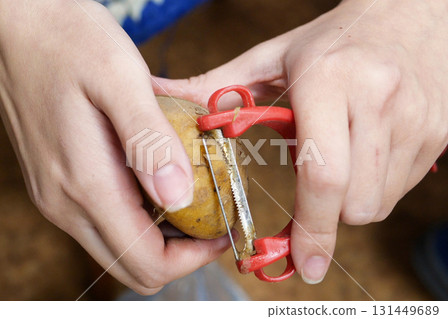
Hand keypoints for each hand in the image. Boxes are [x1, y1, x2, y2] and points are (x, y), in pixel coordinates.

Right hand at [0, 0, 231, 293]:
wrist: (17, 25)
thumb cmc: (67, 40)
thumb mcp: (119, 79)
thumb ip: (149, 142)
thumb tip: (179, 196)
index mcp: (86, 185)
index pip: (147, 261)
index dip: (194, 257)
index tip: (223, 230)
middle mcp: (67, 203)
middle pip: (135, 266)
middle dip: (182, 253)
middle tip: (213, 217)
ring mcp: (60, 196)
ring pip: (122, 246)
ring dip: (164, 235)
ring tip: (194, 196)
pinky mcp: (60, 183)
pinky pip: (108, 220)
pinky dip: (142, 215)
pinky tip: (160, 178)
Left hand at [154, 0, 447, 283]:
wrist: (411, 17)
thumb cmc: (334, 41)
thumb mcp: (273, 56)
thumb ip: (218, 86)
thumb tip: (163, 96)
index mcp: (328, 79)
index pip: (322, 173)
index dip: (311, 229)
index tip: (302, 264)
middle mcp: (378, 100)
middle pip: (354, 203)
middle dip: (326, 216)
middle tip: (312, 196)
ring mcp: (416, 119)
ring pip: (378, 203)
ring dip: (349, 201)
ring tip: (340, 162)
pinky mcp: (438, 133)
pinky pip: (401, 190)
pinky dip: (375, 188)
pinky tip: (365, 155)